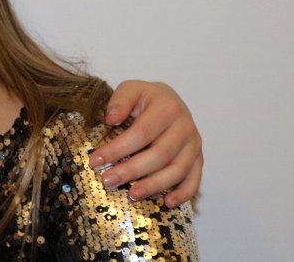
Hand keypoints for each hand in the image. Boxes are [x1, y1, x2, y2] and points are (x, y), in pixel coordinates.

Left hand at [88, 80, 201, 207]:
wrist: (171, 101)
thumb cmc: (147, 99)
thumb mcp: (131, 90)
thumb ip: (120, 101)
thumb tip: (111, 119)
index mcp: (167, 108)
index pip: (140, 133)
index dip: (117, 149)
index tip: (95, 160)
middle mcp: (185, 127)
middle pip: (159, 154)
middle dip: (131, 171)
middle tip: (108, 181)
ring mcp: (194, 145)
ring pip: (176, 170)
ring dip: (154, 185)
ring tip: (132, 195)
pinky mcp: (198, 159)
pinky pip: (194, 179)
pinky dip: (183, 193)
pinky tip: (167, 203)